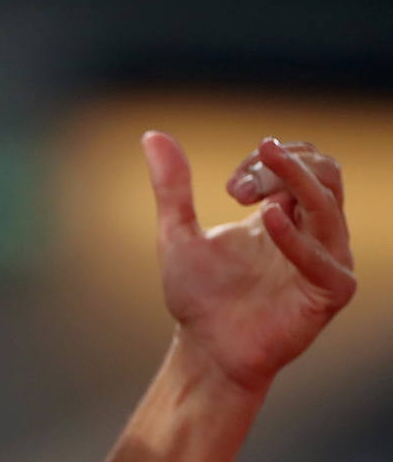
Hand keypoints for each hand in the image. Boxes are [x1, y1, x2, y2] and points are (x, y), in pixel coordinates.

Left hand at [141, 132, 355, 393]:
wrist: (205, 348)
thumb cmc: (198, 294)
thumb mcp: (177, 232)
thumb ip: (171, 186)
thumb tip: (153, 135)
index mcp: (283, 213)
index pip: (302, 161)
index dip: (267, 160)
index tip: (231, 187)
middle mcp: (310, 232)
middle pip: (326, 172)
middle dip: (285, 164)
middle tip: (239, 187)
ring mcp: (324, 260)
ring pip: (330, 204)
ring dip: (295, 182)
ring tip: (252, 188)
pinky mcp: (328, 292)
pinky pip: (326, 258)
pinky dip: (297, 236)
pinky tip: (267, 218)